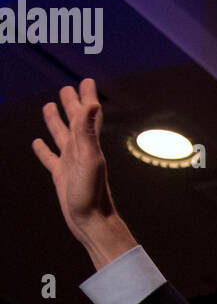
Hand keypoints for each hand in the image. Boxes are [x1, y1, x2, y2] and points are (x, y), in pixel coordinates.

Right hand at [32, 77, 136, 268]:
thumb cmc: (92, 194)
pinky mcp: (61, 176)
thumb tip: (92, 104)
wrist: (92, 222)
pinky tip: (37, 143)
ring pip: (60, 136)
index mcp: (88, 144)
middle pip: (74, 121)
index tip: (86, 80)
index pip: (87, 114)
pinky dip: (43, 149)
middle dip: (71, 104)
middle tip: (67, 88)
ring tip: (49, 106)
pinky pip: (50, 158)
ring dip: (56, 121)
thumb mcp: (89, 159)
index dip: (86, 97)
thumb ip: (88, 131)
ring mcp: (70, 163)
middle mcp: (80, 151)